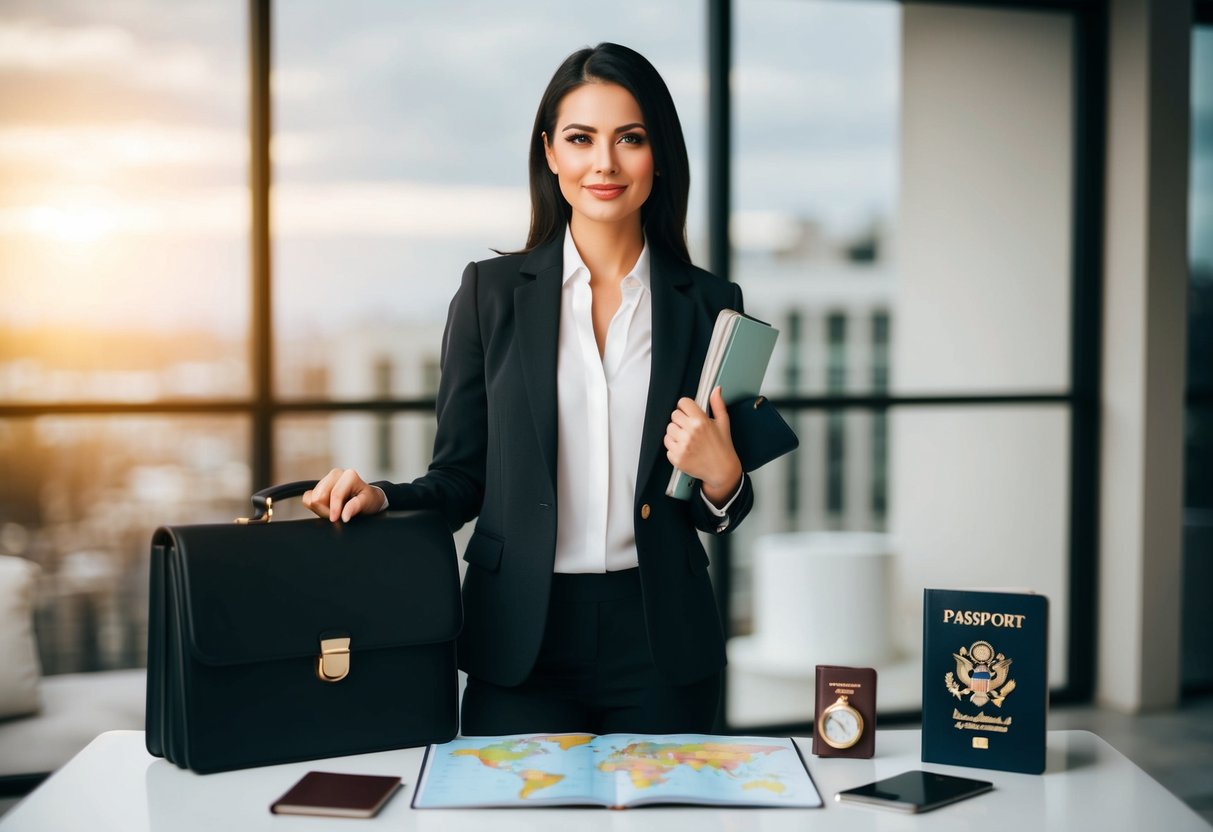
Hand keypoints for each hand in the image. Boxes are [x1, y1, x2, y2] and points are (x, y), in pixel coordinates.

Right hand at [302, 468, 387, 522]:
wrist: (367, 499)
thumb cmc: (369, 500)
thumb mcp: (368, 503)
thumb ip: (356, 507)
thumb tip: (344, 516)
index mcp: (349, 476)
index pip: (334, 494)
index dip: (334, 510)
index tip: (336, 520)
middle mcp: (336, 474)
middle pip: (318, 497)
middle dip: (327, 509)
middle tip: (339, 514)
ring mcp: (326, 479)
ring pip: (311, 499)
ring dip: (323, 509)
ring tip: (336, 510)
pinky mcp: (318, 486)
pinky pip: (307, 499)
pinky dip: (316, 507)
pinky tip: (329, 507)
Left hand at [664, 386, 742, 505]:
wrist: (722, 470)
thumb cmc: (723, 446)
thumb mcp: (723, 423)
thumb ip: (718, 404)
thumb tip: (716, 389)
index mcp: (701, 422)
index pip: (682, 403)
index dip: (686, 407)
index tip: (689, 412)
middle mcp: (690, 433)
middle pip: (674, 415)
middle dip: (681, 420)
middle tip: (690, 428)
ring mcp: (682, 446)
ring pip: (668, 429)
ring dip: (676, 432)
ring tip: (688, 439)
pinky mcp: (676, 458)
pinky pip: (667, 444)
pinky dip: (674, 446)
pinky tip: (685, 448)